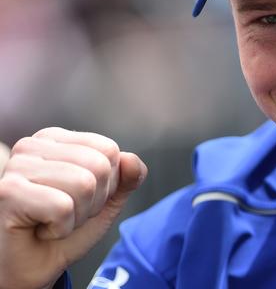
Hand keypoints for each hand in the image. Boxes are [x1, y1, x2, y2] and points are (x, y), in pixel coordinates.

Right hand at [0, 127, 146, 288]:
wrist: (34, 267)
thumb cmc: (64, 229)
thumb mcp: (106, 201)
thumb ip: (126, 178)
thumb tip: (131, 160)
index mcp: (56, 139)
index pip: (108, 149)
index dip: (107, 184)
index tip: (81, 199)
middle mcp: (33, 145)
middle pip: (99, 166)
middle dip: (94, 201)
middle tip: (66, 214)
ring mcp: (17, 166)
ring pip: (84, 184)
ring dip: (77, 216)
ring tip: (53, 221)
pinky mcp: (8, 192)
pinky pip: (62, 206)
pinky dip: (61, 228)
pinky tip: (41, 230)